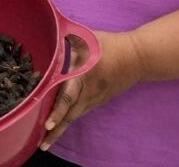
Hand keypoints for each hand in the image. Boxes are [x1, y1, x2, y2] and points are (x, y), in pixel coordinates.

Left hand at [39, 31, 144, 150]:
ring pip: (75, 116)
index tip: (48, 124)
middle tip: (42, 144)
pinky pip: (80, 112)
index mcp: (83, 76)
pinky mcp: (97, 101)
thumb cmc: (108, 45)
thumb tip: (47, 34)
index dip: (58, 110)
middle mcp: (88, 91)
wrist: (137, 58)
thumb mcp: (87, 39)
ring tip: (45, 143)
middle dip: (56, 129)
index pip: (68, 96)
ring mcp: (94, 98)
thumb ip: (66, 39)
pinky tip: (58, 128)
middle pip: (70, 114)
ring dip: (60, 129)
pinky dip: (68, 120)